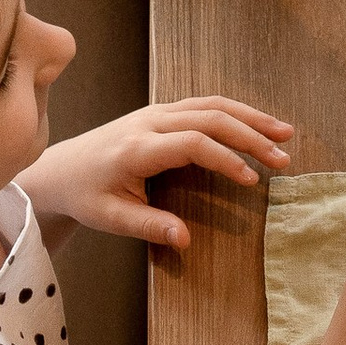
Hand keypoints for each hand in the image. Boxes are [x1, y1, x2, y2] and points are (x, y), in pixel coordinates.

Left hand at [24, 96, 293, 249]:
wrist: (61, 169)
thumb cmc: (86, 195)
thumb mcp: (110, 218)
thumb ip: (149, 226)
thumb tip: (185, 239)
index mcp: (137, 147)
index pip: (192, 144)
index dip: (225, 159)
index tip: (252, 180)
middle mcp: (150, 121)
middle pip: (210, 117)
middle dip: (251, 135)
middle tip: (283, 156)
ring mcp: (156, 112)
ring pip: (211, 105)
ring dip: (250, 117)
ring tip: (284, 133)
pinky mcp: (162, 112)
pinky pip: (204, 104)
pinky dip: (236, 113)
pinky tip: (258, 125)